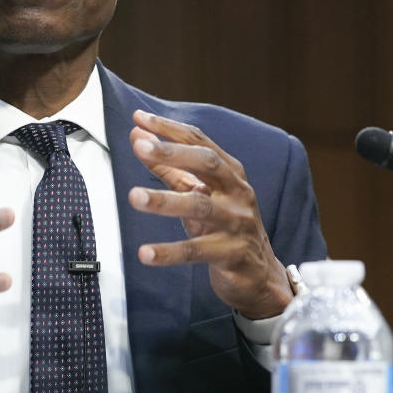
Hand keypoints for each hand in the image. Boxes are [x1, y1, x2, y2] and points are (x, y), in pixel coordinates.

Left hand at [127, 110, 291, 318]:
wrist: (258, 274)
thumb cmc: (222, 226)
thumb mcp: (196, 194)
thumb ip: (168, 167)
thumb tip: (138, 136)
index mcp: (229, 172)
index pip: (198, 142)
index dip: (168, 129)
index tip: (139, 117)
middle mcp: (237, 192)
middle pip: (207, 164)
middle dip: (172, 153)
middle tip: (140, 147)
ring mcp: (238, 223)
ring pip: (200, 207)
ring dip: (165, 201)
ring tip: (134, 196)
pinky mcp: (232, 255)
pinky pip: (197, 251)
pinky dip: (169, 252)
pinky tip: (145, 253)